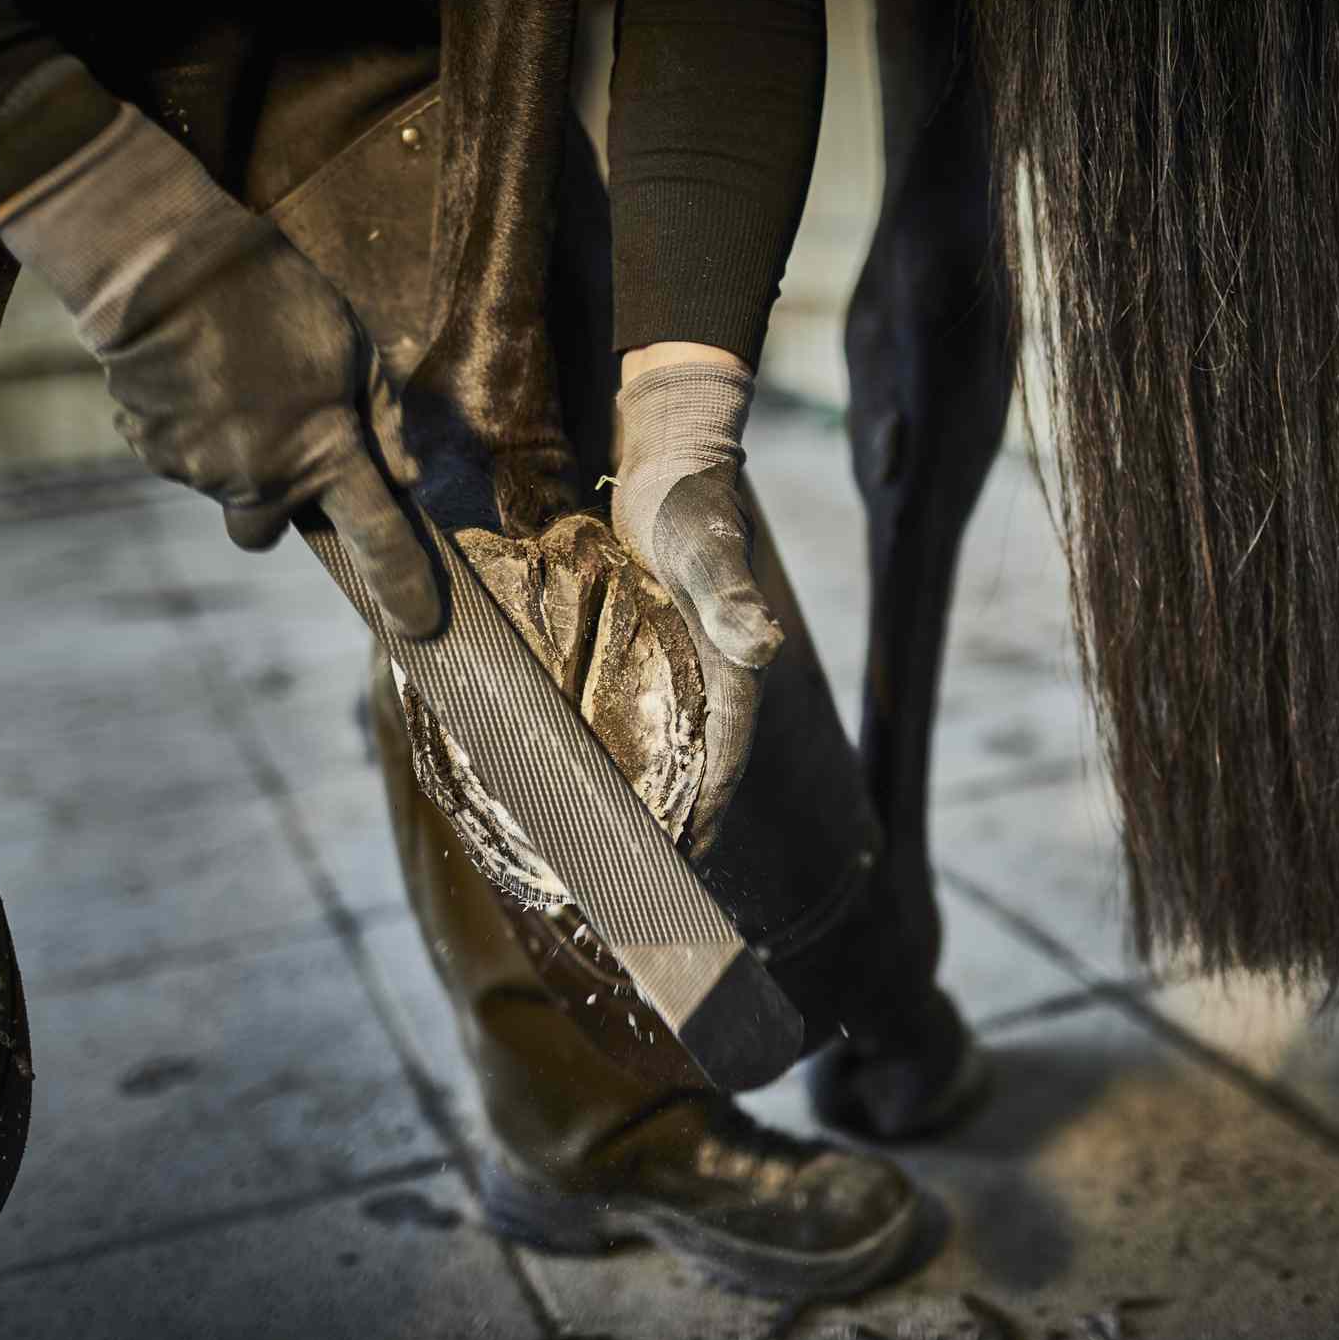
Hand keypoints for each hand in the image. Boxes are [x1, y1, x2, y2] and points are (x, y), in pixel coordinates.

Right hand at [0, 106, 441, 636]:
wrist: (160, 265)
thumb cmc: (272, 295)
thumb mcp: (355, 345)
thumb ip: (384, 420)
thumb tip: (406, 479)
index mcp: (326, 453)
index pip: (376, 539)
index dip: (402, 587)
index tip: (418, 627)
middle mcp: (262, 478)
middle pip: (266, 531)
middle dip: (273, 502)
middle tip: (273, 437)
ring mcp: (200, 471)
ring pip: (221, 488)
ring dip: (230, 452)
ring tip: (231, 379)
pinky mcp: (150, 450)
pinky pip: (178, 458)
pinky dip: (188, 429)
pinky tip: (193, 376)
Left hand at [612, 358, 783, 853]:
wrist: (670, 456)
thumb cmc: (693, 503)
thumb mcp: (709, 549)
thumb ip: (732, 598)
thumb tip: (764, 647)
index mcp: (732, 675)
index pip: (721, 768)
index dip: (700, 824)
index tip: (669, 875)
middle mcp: (707, 683)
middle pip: (690, 774)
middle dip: (663, 829)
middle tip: (620, 883)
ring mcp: (673, 670)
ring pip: (657, 752)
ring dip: (633, 798)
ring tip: (592, 848)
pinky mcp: (641, 652)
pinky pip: (627, 718)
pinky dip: (610, 752)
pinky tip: (574, 775)